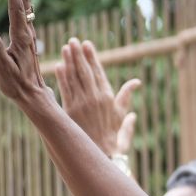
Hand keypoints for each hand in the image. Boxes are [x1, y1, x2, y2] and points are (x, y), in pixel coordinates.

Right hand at [0, 0, 55, 107]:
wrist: (33, 96)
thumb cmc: (18, 84)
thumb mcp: (3, 69)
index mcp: (21, 37)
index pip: (17, 8)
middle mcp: (27, 32)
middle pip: (24, 1)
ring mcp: (28, 34)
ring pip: (26, 4)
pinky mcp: (27, 38)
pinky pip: (25, 13)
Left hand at [55, 39, 140, 155]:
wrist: (102, 154)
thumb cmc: (114, 137)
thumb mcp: (122, 115)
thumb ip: (127, 96)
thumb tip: (136, 82)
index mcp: (108, 97)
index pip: (99, 72)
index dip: (92, 57)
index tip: (87, 44)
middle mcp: (94, 98)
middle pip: (85, 71)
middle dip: (79, 54)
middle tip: (74, 40)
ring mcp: (81, 103)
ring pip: (73, 77)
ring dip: (69, 61)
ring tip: (65, 47)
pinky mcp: (70, 110)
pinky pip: (65, 89)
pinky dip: (61, 77)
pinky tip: (58, 66)